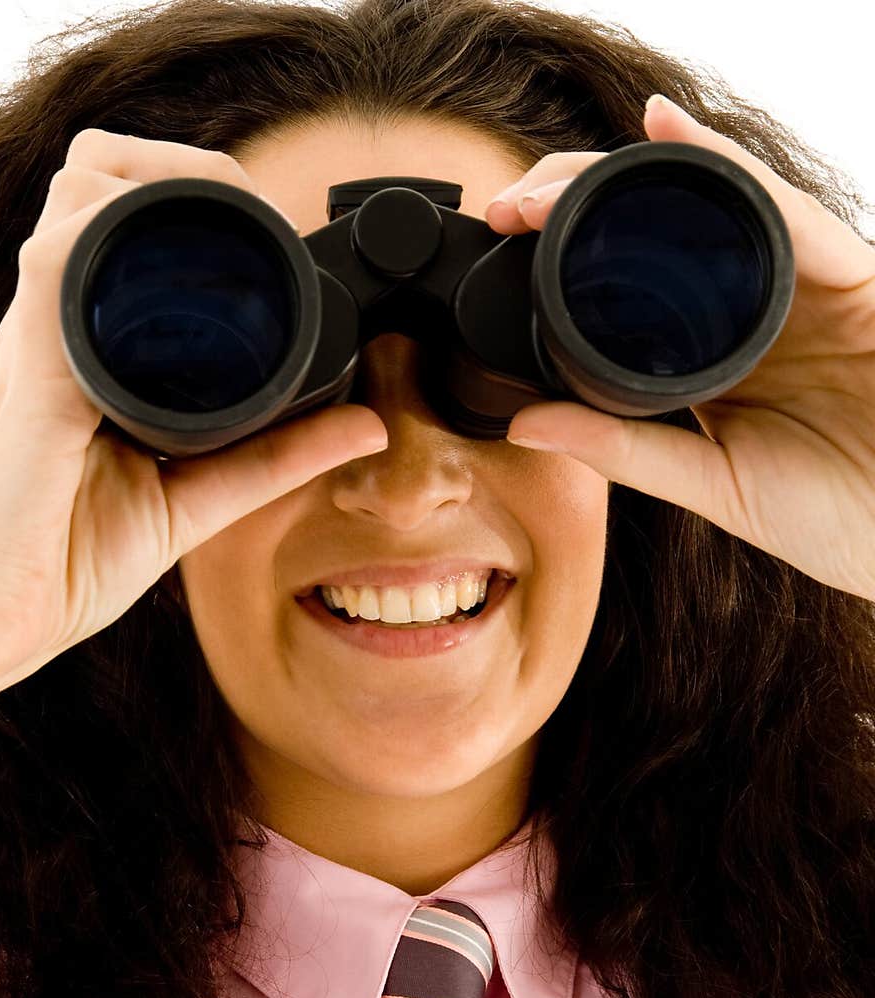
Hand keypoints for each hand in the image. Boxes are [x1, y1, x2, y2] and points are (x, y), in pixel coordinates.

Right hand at [0, 129, 387, 693]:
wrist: (5, 616)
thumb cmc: (70, 558)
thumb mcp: (195, 499)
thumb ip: (275, 459)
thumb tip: (366, 426)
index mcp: (91, 348)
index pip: (126, 224)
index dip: (193, 197)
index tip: (267, 227)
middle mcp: (60, 326)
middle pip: (101, 177)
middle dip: (180, 167)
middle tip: (253, 207)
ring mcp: (40, 334)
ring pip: (84, 191)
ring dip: (158, 174)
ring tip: (233, 203)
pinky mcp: (28, 360)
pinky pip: (60, 259)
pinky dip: (114, 222)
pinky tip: (171, 231)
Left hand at [486, 95, 874, 601]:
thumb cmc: (834, 514)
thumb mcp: (714, 484)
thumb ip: (626, 451)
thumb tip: (526, 425)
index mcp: (718, 349)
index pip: (637, 279)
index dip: (569, 252)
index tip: (504, 243)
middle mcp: (756, 303)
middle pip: (662, 225)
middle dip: (581, 201)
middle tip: (511, 206)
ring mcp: (802, 284)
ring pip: (712, 202)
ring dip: (629, 178)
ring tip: (556, 179)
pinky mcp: (852, 275)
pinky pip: (783, 211)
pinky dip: (726, 168)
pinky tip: (667, 136)